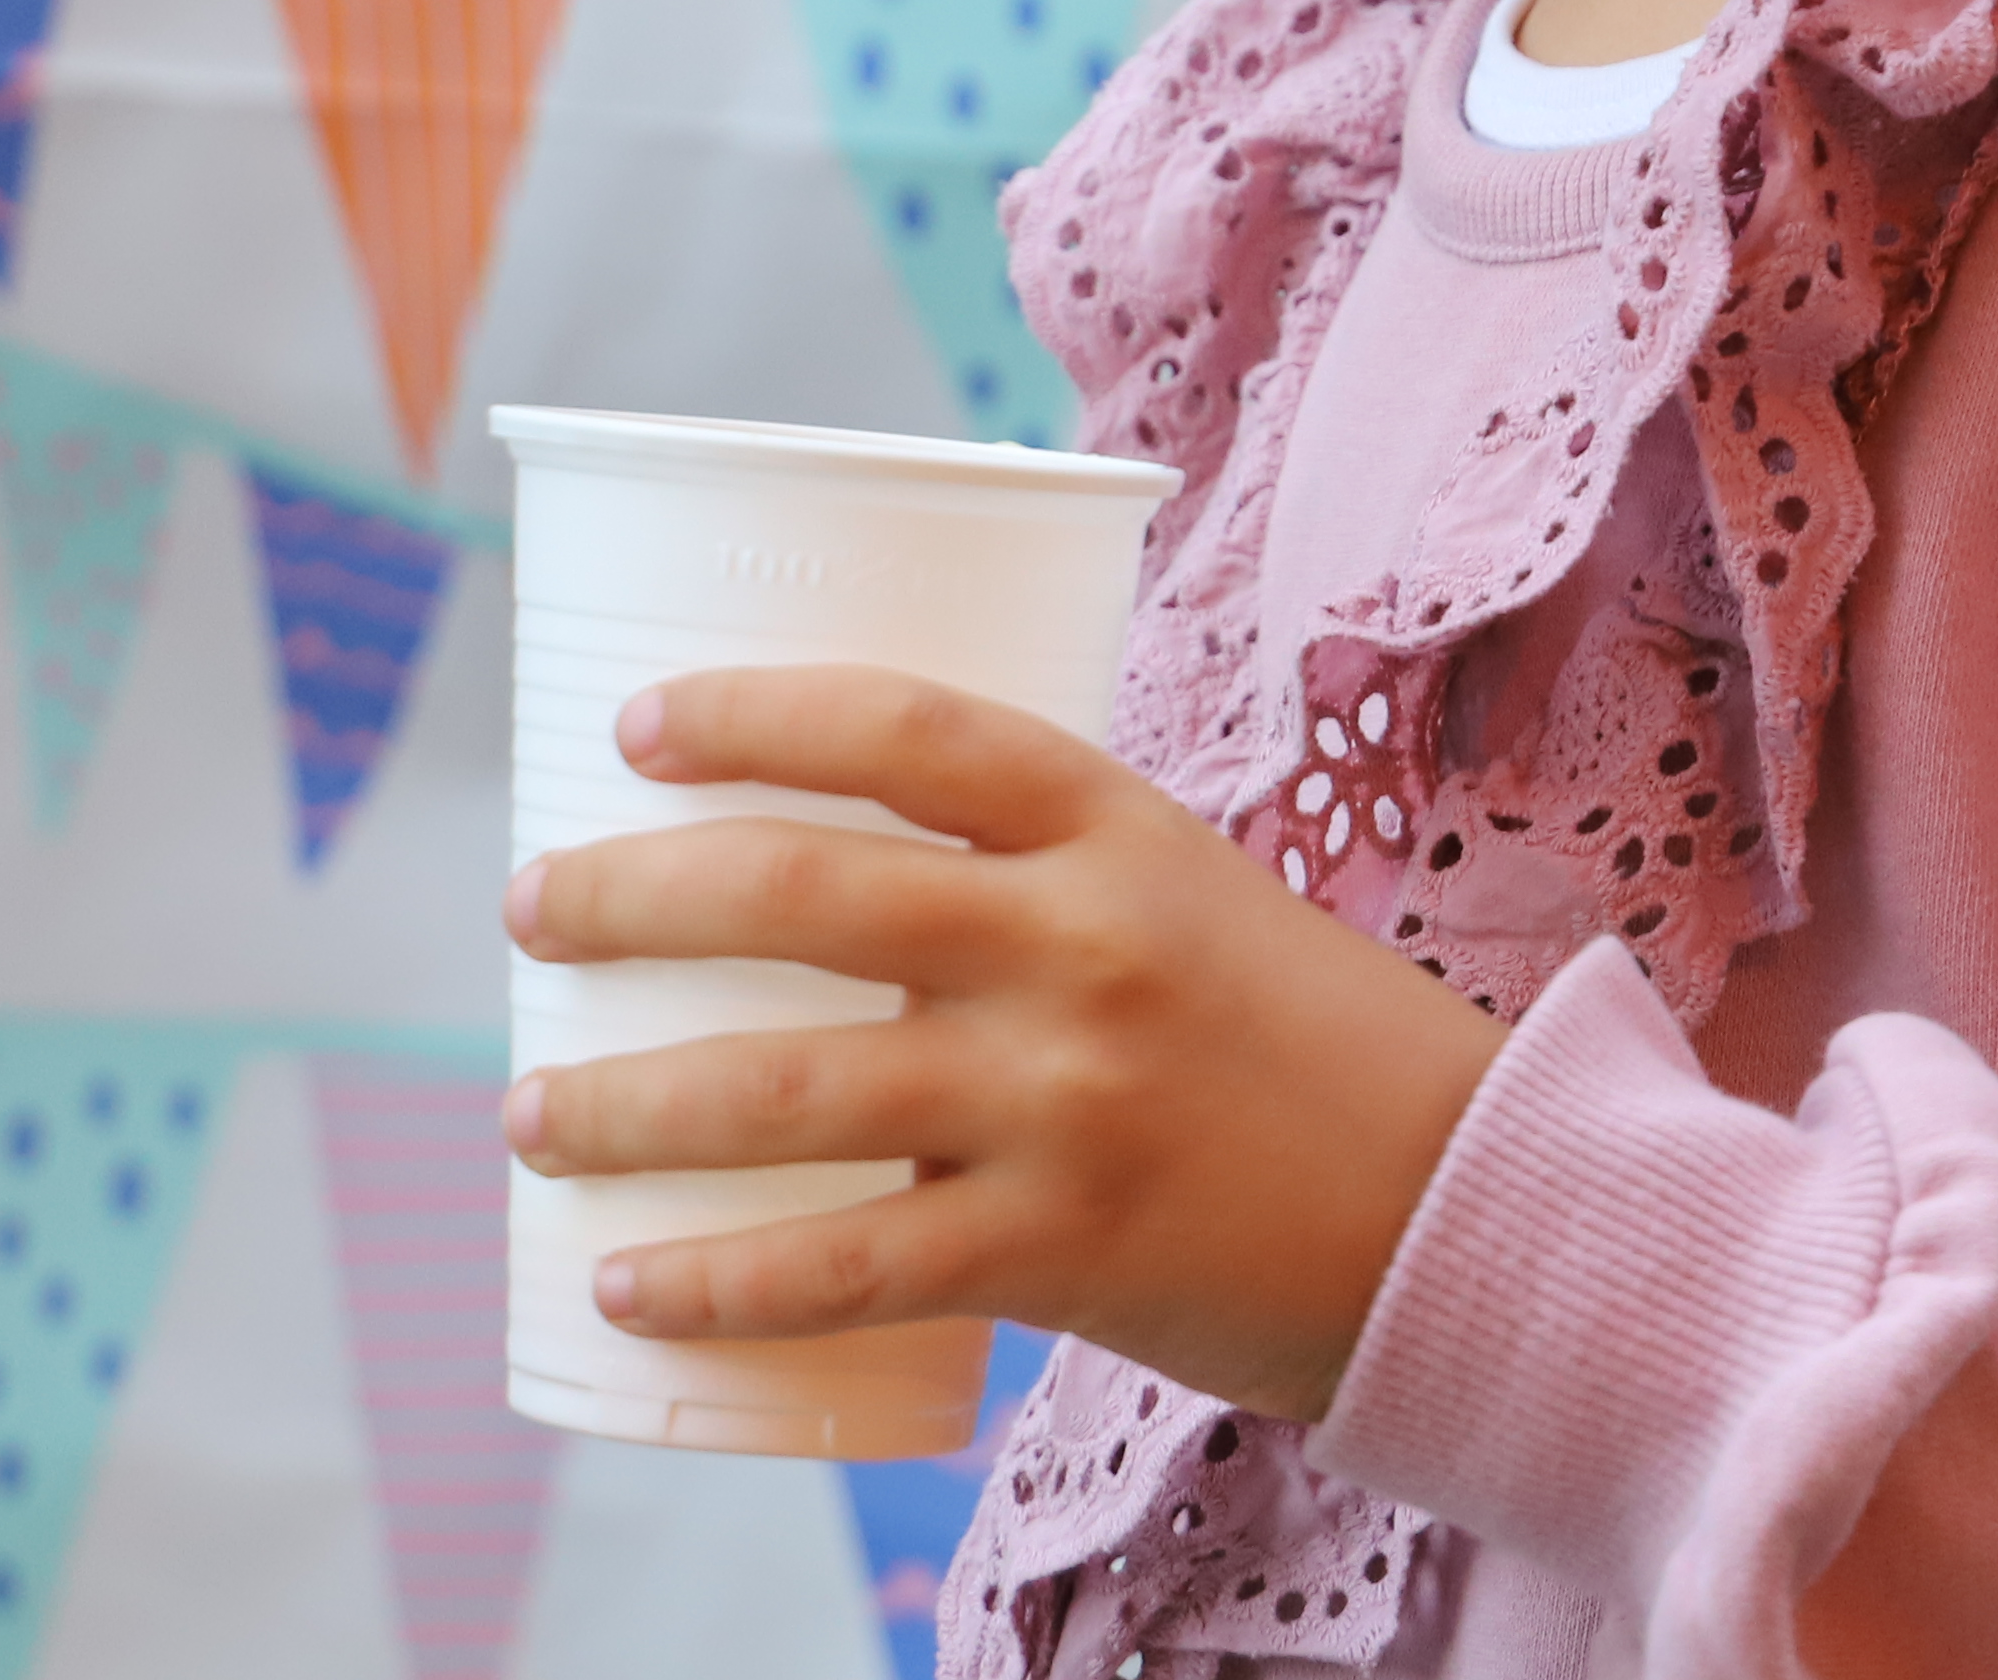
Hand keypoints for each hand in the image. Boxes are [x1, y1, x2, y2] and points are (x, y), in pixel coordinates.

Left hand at [505, 666, 1507, 1423]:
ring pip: (787, 1083)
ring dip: (625, 1101)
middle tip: (531, 910)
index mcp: (1113, 826)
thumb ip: (1033, 875)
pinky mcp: (1062, 1251)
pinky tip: (623, 1286)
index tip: (635, 724)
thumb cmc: (1301, 1039)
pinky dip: (715, 1282)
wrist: (1467, 1208)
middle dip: (630, 893)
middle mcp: (1079, 944)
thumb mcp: (1187, 894)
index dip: (752, 711)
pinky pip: (847, 1268)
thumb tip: (823, 876)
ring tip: (529, 1116)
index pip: (903, 724)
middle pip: (804, 889)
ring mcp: (1065, 1099)